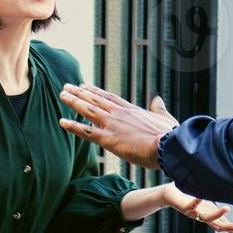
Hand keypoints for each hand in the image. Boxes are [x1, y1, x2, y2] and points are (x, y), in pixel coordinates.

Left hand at [58, 84, 179, 168]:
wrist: (168, 147)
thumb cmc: (170, 136)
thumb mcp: (165, 118)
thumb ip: (159, 108)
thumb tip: (158, 99)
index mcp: (132, 110)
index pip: (109, 97)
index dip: (95, 92)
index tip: (85, 86)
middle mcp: (119, 114)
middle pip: (95, 100)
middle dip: (80, 92)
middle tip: (67, 86)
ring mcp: (113, 125)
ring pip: (88, 111)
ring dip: (73, 102)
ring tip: (62, 94)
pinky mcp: (109, 139)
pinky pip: (86, 132)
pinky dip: (73, 126)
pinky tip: (62, 122)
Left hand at [161, 183, 232, 232]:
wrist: (170, 195)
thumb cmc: (189, 200)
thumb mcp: (206, 204)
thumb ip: (216, 209)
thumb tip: (231, 208)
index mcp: (209, 216)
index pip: (224, 225)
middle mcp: (202, 218)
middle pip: (218, 225)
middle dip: (229, 227)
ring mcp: (194, 214)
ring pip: (206, 217)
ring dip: (217, 214)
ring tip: (227, 208)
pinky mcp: (184, 207)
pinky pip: (191, 205)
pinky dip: (196, 202)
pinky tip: (201, 198)